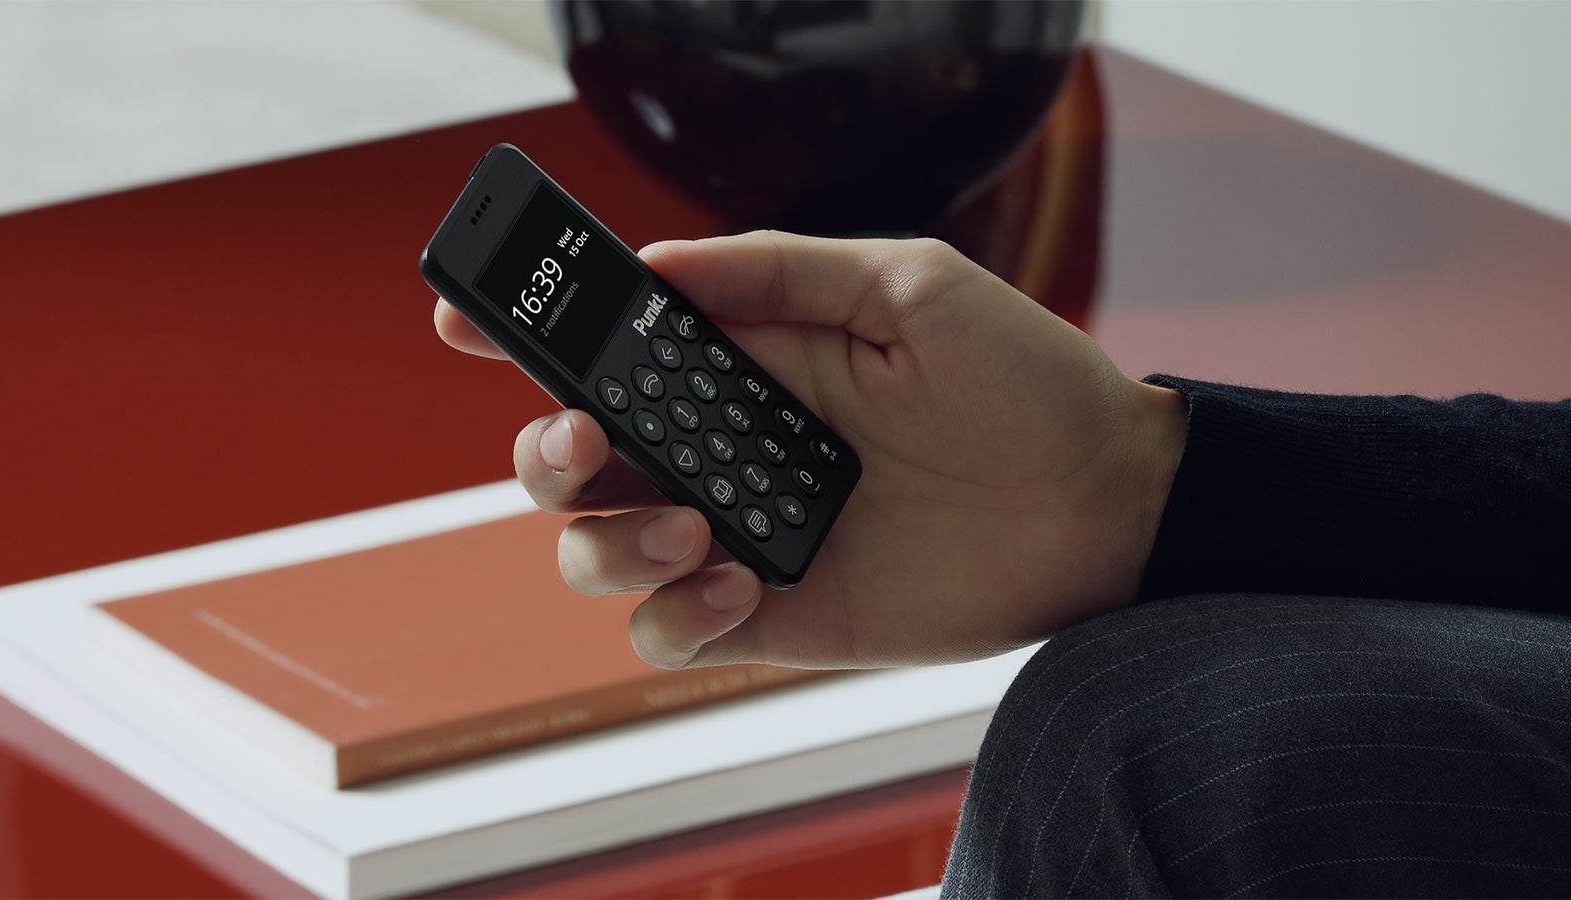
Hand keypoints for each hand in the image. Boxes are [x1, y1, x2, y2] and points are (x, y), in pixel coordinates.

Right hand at [434, 232, 1185, 668]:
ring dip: (611, 539)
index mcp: (734, 362)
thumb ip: (776, 272)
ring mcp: (733, 538)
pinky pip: (663, 634)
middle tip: (589, 439)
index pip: (600, 347)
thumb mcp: (906, 283)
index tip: (460, 317)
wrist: (1110, 504)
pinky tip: (744, 580)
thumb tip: (656, 265)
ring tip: (703, 526)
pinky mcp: (768, 617)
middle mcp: (715, 451)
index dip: (516, 332)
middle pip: (561, 461)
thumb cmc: (1022, 380)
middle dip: (542, 451)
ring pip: (590, 552)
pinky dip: (676, 614)